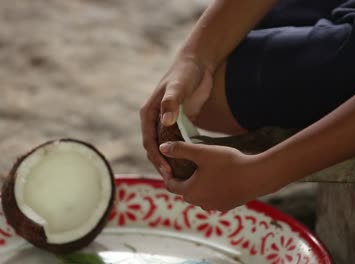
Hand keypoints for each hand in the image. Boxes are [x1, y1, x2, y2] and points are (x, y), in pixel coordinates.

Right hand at [140, 55, 213, 176]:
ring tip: (182, 178)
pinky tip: (192, 165)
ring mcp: (166, 122)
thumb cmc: (185, 74)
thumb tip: (166, 121)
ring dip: (171, 162)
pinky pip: (177, 142)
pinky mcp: (179, 123)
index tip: (166, 171)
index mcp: (148, 113)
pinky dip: (182, 154)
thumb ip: (171, 102)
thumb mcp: (178, 86)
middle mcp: (155, 119)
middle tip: (174, 182)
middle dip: (162, 165)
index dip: (156, 158)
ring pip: (166, 148)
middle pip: (155, 148)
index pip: (149, 141)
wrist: (198, 65)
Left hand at [159, 141, 273, 210]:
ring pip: (200, 195)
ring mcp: (215, 206)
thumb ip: (180, 149)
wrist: (257, 177)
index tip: (171, 162)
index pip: (171, 185)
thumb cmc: (228, 163)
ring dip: (199, 184)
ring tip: (203, 169)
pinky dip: (212, 188)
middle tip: (186, 163)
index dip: (168, 174)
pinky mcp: (227, 206)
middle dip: (184, 178)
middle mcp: (200, 203)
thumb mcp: (202, 152)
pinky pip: (214, 197)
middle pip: (185, 191)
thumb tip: (161, 147)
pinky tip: (220, 175)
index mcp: (190, 191)